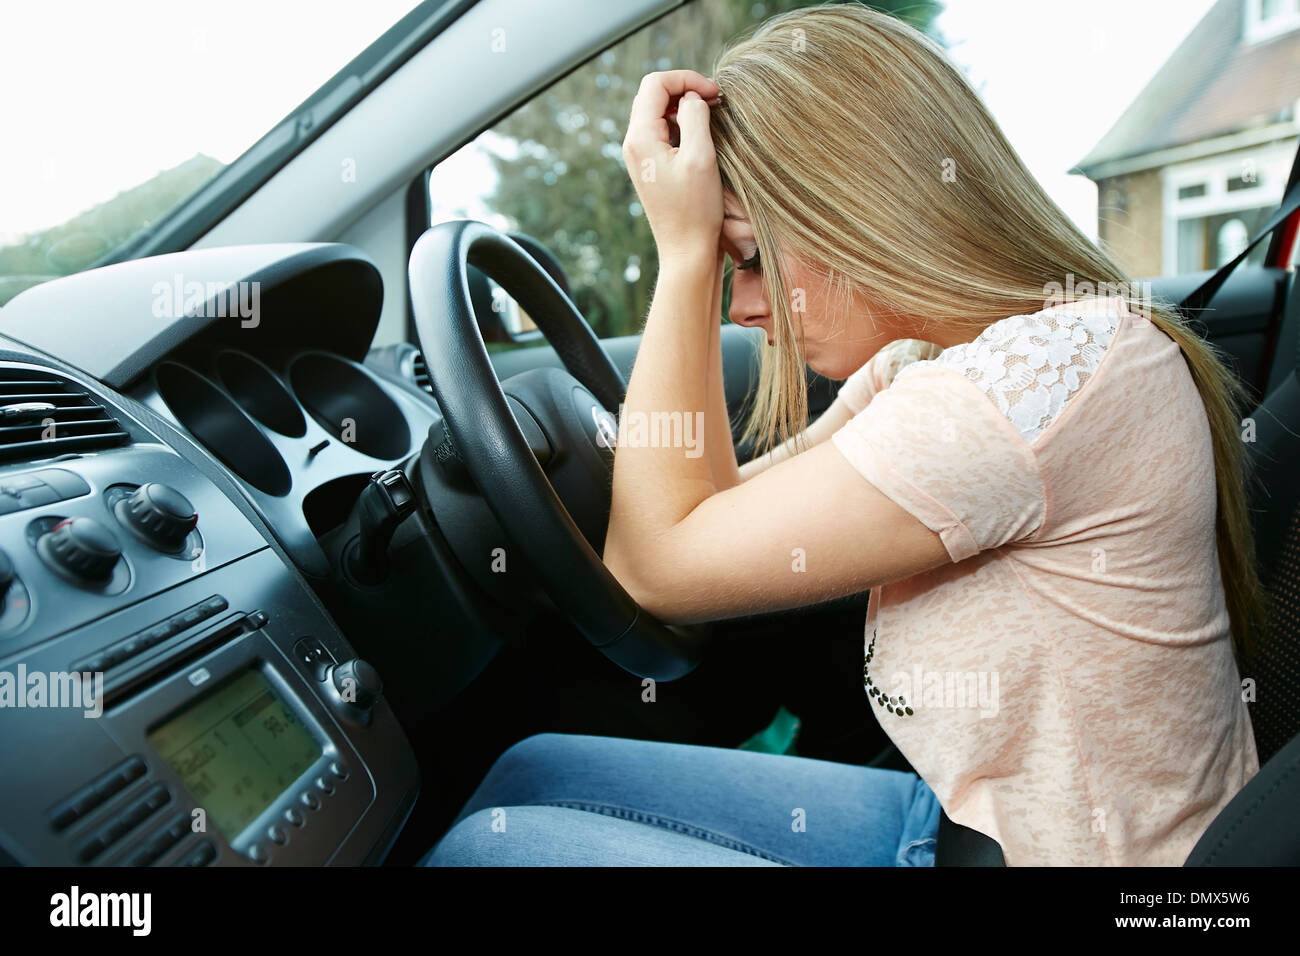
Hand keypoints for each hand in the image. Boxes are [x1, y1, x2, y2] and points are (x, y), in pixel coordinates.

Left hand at [622, 70, 723, 262]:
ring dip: (684, 107)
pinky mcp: (650, 167)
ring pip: (657, 112)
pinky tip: (702, 136)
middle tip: (715, 100)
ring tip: (712, 115)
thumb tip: (692, 96)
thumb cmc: (696, 210)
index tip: (714, 93)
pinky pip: (662, 132)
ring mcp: (639, 156)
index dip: (686, 79)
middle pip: (653, 94)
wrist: (687, 252)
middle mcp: (633, 144)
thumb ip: (695, 116)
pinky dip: (682, 125)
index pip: (655, 84)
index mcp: (640, 137)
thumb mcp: (701, 156)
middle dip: (684, 89)